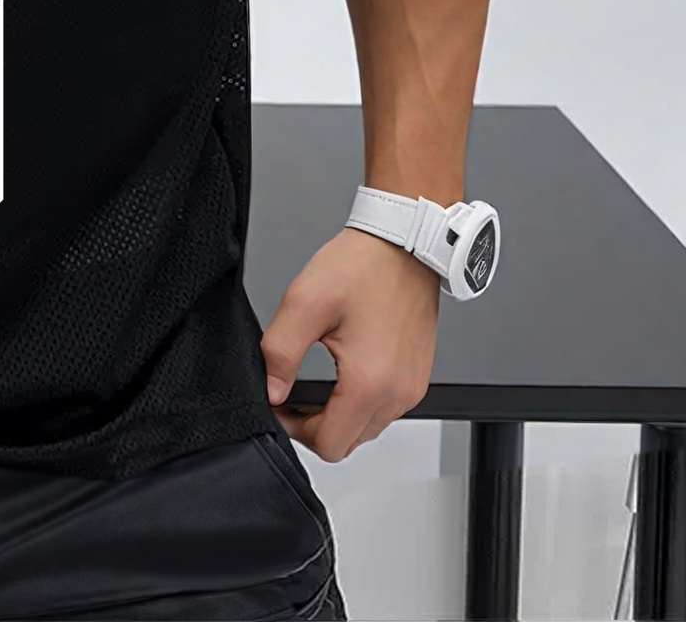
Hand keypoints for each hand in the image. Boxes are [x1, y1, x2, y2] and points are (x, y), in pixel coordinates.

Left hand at [260, 225, 439, 461]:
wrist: (402, 243)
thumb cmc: (361, 266)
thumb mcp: (304, 303)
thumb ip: (280, 353)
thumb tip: (272, 391)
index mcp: (371, 383)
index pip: (330, 445)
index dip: (295, 430)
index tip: (279, 403)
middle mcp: (398, 393)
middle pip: (348, 442)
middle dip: (314, 426)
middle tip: (290, 392)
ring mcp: (412, 386)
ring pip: (366, 428)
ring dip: (337, 414)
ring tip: (313, 381)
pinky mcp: (416, 376)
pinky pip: (384, 408)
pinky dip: (359, 401)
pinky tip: (341, 372)